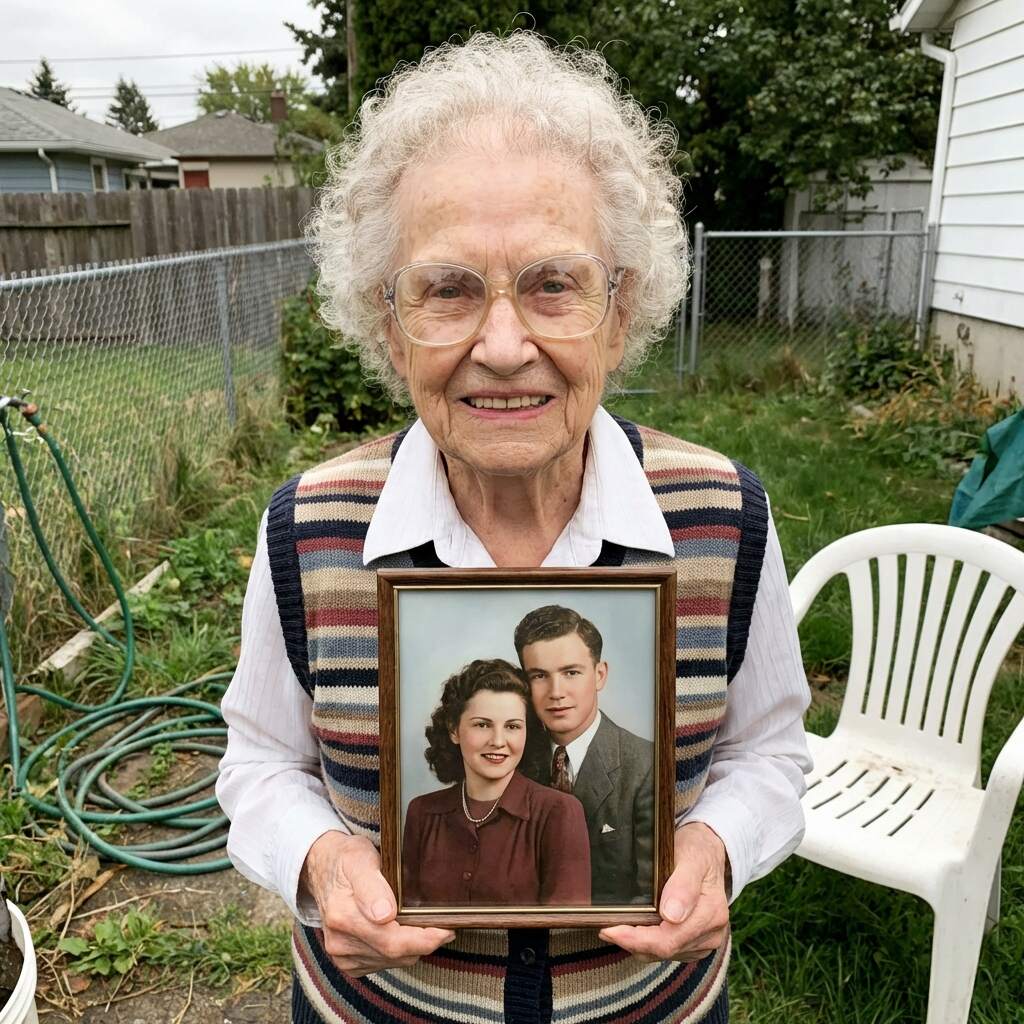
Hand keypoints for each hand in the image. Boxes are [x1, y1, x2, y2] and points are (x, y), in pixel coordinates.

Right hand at [300, 831, 454, 977]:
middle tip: (445, 926)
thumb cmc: (346, 859)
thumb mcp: (359, 858)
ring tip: (423, 924)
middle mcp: (340, 941)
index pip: (392, 941)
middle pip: (394, 954)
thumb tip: (384, 915)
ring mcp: (341, 955)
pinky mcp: (346, 962)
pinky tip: (400, 931)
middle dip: (424, 942)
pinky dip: (397, 952)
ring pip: (391, 961)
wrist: (322, 869)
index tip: (446, 929)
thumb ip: (372, 886)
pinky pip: (382, 964)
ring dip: (411, 947)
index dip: (424, 939)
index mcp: (343, 915)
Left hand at [599, 822, 729, 962]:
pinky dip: (649, 943)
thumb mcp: (692, 857)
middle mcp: (711, 933)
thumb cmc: (697, 849)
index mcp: (711, 914)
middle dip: (632, 942)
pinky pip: (668, 951)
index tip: (611, 930)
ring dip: (638, 944)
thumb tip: (672, 916)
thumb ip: (684, 885)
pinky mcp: (696, 943)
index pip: (669, 940)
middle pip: (664, 950)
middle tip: (604, 929)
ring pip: (664, 954)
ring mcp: (704, 940)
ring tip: (615, 928)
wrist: (708, 851)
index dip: (637, 939)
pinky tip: (634, 929)